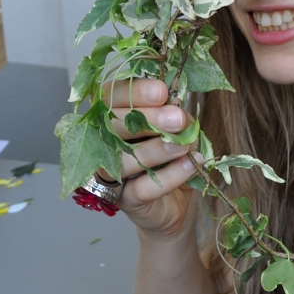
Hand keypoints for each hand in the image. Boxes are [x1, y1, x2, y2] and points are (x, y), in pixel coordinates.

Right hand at [101, 79, 197, 237]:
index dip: (133, 92)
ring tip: (184, 145)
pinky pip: (141, 188)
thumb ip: (173, 115)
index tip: (161, 91)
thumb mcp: (176, 130)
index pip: (111, 96)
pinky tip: (190, 164)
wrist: (176, 202)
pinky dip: (169, 175)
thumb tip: (178, 106)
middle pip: (112, 126)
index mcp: (112, 116)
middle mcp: (103, 143)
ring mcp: (110, 174)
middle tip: (177, 118)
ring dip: (156, 149)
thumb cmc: (171, 157)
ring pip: (123, 159)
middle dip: (147, 118)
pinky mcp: (123, 200)